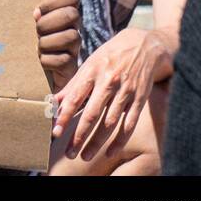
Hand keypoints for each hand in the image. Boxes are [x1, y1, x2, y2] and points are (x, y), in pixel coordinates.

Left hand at [34, 0, 80, 91]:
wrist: (41, 76)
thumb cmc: (35, 44)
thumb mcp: (35, 25)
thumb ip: (37, 14)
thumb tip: (36, 14)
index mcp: (66, 15)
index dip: (53, 2)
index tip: (37, 12)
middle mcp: (75, 29)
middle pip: (72, 15)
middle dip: (48, 23)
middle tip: (38, 32)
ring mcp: (75, 48)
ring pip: (69, 37)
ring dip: (46, 43)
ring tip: (40, 48)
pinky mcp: (72, 67)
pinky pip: (61, 60)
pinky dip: (46, 61)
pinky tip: (43, 62)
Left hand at [52, 27, 172, 155]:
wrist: (146, 44)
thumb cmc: (111, 54)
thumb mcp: (90, 62)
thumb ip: (73, 83)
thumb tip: (54, 101)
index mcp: (92, 71)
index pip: (75, 98)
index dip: (64, 116)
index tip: (55, 132)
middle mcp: (109, 82)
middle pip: (92, 114)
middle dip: (79, 135)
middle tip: (69, 153)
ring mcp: (126, 91)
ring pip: (110, 122)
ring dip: (97, 141)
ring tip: (85, 156)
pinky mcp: (140, 98)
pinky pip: (130, 123)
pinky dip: (120, 139)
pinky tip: (111, 151)